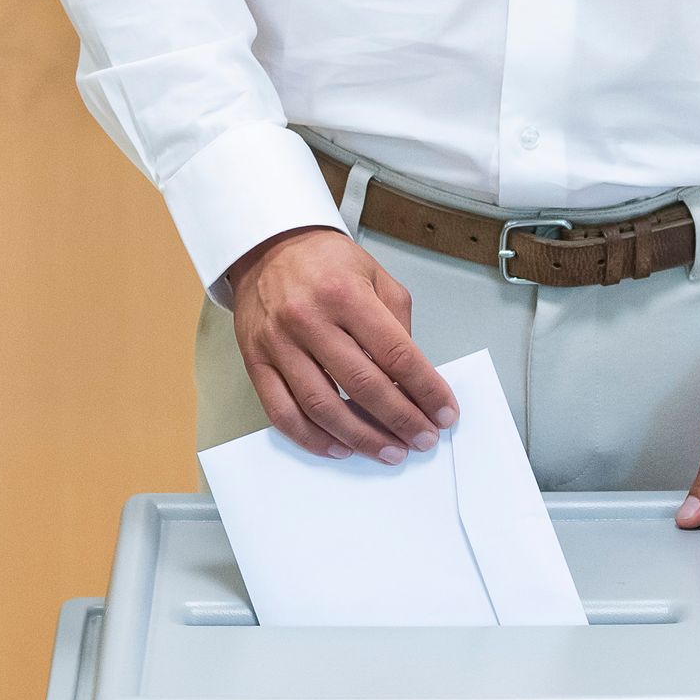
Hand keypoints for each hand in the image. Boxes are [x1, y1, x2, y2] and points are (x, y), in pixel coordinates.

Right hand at [226, 225, 456, 460]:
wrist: (267, 249)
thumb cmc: (325, 263)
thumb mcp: (375, 276)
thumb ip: (398, 324)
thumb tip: (413, 377)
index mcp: (345, 294)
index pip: (396, 354)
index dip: (425, 389)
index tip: (444, 412)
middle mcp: (309, 320)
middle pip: (363, 385)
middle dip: (400, 420)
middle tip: (422, 439)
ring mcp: (279, 344)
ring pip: (322, 407)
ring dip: (361, 437)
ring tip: (389, 450)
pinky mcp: (256, 363)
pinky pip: (283, 413)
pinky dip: (312, 439)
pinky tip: (339, 448)